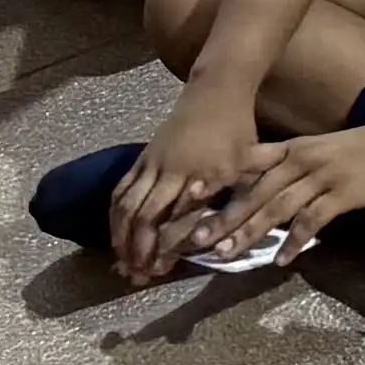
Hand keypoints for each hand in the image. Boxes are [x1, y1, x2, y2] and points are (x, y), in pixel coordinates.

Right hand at [108, 97, 271, 283]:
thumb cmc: (239, 129)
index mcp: (197, 176)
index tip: (160, 270)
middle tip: (137, 275)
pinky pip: (120, 189)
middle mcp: (169, 172)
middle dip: (137, 249)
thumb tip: (240, 228)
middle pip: (143, 217)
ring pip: (126, 205)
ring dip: (121, 236)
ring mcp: (152, 163)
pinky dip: (115, 215)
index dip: (164, 247)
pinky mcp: (142, 157)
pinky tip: (115, 234)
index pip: (173, 221)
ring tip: (122, 262)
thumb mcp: (250, 162)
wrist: (217, 89)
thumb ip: (243, 195)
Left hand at [209, 119, 364, 273]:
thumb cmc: (361, 149)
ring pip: (276, 208)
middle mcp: (300, 161)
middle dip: (224, 218)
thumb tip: (265, 195)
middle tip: (197, 239)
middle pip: (255, 194)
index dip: (220, 187)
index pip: (249, 171)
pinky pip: (312, 220)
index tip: (190, 202)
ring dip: (249, 232)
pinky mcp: (341, 193)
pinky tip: (282, 259)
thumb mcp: (319, 152)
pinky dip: (295, 240)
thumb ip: (292, 170)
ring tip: (226, 253)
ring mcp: (320, 177)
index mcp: (291, 150)